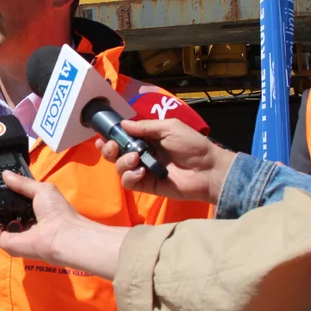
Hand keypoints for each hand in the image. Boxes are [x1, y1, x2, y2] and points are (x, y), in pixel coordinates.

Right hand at [0, 171, 126, 278]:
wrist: (62, 235)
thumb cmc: (57, 211)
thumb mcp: (40, 190)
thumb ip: (22, 183)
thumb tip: (5, 174)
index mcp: (33, 211)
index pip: (14, 203)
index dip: (3, 193)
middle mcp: (23, 223)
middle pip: (2, 213)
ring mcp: (14, 235)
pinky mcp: (7, 243)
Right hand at [97, 119, 234, 203]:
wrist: (208, 170)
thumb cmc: (192, 145)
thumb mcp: (169, 128)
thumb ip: (145, 127)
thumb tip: (123, 124)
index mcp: (147, 139)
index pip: (123, 137)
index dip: (111, 137)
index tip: (102, 136)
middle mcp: (142, 154)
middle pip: (115, 154)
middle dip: (109, 150)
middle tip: (113, 147)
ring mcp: (143, 170)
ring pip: (119, 168)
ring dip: (122, 162)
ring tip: (136, 159)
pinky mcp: (146, 186)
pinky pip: (128, 182)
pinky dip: (130, 176)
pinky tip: (141, 171)